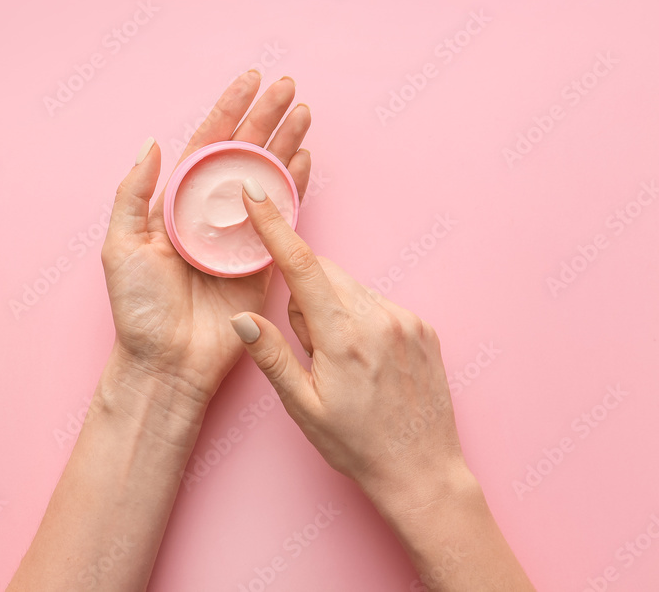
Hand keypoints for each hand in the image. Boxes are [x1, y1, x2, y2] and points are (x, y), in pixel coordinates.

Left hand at [102, 71, 311, 407]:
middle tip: (289, 87)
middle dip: (266, 118)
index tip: (250, 80)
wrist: (167, 362)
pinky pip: (283, 216)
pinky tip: (306, 158)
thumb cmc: (137, 309)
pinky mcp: (262, 261)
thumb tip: (152, 143)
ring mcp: (238, 235)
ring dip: (286, 143)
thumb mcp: (120, 246)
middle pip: (243, 154)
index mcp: (176, 205)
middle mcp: (209, 214)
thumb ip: (132, 193)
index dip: (228, 110)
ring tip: (305, 112)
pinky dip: (296, 186)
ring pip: (267, 177)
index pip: (207, 145)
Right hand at [228, 181, 468, 511]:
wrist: (423, 471)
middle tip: (313, 352)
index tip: (257, 194)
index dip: (275, 228)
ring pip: (351, 290)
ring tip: (344, 364)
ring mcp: (406, 320)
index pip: (301, 267)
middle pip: (325, 276)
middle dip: (307, 300)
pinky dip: (361, 319)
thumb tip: (241, 317)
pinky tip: (367, 361)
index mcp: (344, 338)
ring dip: (335, 310)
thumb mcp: (304, 408)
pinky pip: (377, 304)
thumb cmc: (358, 446)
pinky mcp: (423, 327)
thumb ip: (271, 356)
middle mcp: (380, 319)